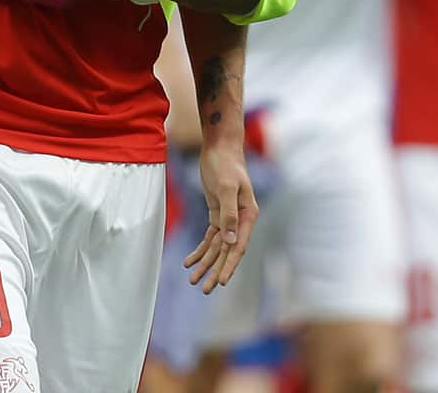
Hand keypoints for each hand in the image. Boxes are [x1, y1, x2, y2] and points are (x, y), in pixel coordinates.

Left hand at [184, 141, 257, 293]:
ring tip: (193, 280)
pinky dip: (200, 249)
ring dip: (205, 263)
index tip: (221, 281)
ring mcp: (229, 218)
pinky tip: (189, 260)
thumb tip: (230, 242)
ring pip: (217, 247)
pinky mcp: (218, 214)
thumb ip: (229, 215)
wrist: (220, 148)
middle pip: (227, 251)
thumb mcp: (226, 187)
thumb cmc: (225, 164)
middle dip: (215, 270)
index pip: (238, 247)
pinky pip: (210, 237)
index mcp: (248, 216)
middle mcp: (240, 220)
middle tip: (204, 289)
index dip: (229, 265)